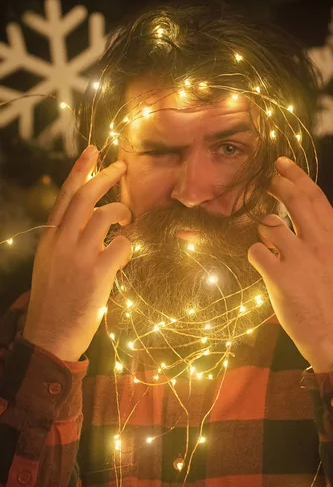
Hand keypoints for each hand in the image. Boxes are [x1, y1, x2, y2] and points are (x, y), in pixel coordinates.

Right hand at [23, 146, 131, 361]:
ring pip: (105, 216)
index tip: (93, 151)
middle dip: (105, 177)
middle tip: (122, 167)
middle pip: (86, 197)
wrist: (49, 335)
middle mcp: (62, 242)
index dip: (80, 171)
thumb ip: (67, 241)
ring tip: (128, 220)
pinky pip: (122, 246)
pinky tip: (125, 255)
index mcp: (50, 238)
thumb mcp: (51, 265)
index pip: (65, 196)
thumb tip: (92, 223)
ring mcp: (79, 256)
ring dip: (122, 213)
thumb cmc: (54, 302)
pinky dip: (128, 246)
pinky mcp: (98, 273)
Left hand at [248, 157, 332, 372]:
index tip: (282, 165)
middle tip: (265, 181)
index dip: (296, 177)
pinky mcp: (279, 276)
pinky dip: (257, 254)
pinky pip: (256, 251)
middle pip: (293, 200)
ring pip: (269, 224)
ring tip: (270, 244)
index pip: (315, 196)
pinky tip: (264, 264)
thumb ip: (326, 240)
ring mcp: (298, 258)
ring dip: (264, 229)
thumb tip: (308, 222)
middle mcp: (318, 242)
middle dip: (276, 185)